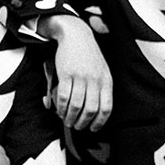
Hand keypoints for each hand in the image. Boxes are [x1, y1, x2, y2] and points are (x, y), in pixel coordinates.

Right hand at [41, 15, 113, 131]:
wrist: (76, 35)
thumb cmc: (89, 55)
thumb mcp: (102, 71)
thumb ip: (100, 89)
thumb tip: (94, 112)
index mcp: (106, 81)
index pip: (106, 108)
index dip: (99, 122)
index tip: (93, 128)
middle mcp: (95, 80)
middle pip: (90, 110)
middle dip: (82, 123)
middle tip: (76, 126)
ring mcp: (81, 76)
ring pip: (76, 106)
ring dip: (69, 117)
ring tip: (66, 120)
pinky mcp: (66, 73)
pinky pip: (63, 96)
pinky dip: (60, 106)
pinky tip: (59, 109)